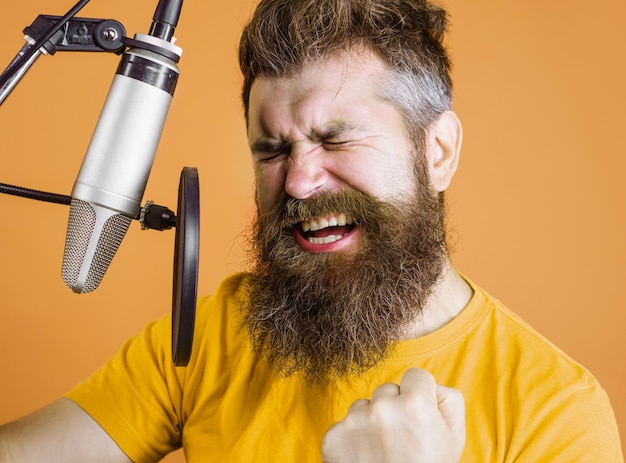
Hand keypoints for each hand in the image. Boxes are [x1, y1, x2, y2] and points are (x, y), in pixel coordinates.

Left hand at [321, 368, 464, 462]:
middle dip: (394, 408)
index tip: (418, 416)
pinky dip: (352, 439)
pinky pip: (344, 425)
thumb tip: (430, 384)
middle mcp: (382, 408)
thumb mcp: (454, 437)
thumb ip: (447, 399)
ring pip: (364, 406)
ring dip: (371, 422)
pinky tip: (365, 457)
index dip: (420, 396)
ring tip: (383, 450)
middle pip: (387, 390)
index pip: (415, 375)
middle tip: (402, 440)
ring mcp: (353, 422)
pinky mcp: (333, 437)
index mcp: (414, 405)